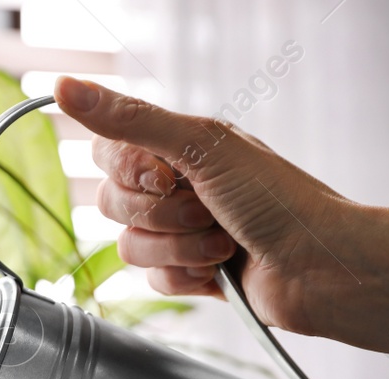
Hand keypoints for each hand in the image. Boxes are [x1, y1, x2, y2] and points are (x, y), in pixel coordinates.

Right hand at [54, 77, 388, 357]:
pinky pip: (152, 282)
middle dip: (160, 213)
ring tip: (223, 241)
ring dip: (178, 248)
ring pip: (128, 248)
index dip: (128, 170)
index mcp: (180, 146)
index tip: (165, 172)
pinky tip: (219, 270)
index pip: (108, 152)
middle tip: (206, 206)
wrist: (321, 267)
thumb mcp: (200, 146)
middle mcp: (178, 186)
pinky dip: (186, 278)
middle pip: (111, 204)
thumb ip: (128, 120)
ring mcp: (182, 232)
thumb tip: (66, 86)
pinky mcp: (189, 274)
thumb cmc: (280, 201)